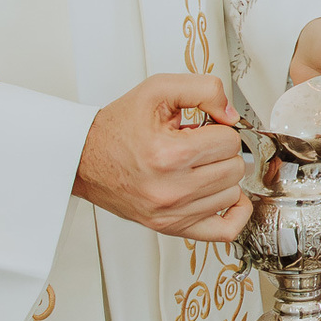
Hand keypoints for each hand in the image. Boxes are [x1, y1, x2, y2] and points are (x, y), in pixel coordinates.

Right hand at [73, 75, 249, 242]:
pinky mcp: (171, 227)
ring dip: (221, 176)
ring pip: (231, 193)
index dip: (219, 129)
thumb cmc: (119, 128)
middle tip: (198, 145)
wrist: (85, 158)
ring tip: (196, 165)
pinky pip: (224, 230)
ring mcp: (172, 213)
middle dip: (220, 151)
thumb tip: (232, 115)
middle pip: (234, 168)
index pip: (229, 141)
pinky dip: (235, 213)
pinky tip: (224, 195)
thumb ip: (204, 90)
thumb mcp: (158, 90)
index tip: (203, 128)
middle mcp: (172, 189)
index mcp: (170, 154)